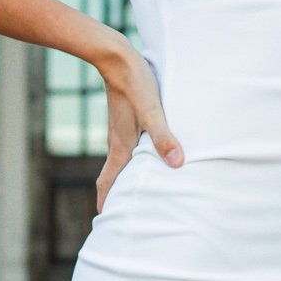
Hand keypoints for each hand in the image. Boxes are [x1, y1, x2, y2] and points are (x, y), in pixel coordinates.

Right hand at [92, 43, 181, 214]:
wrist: (116, 57)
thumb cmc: (135, 83)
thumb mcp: (152, 111)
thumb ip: (164, 137)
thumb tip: (176, 164)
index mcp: (121, 147)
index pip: (108, 183)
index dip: (106, 203)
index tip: (104, 222)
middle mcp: (118, 143)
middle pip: (112, 177)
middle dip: (115, 197)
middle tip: (120, 216)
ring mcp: (120, 132)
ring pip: (120, 163)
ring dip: (124, 180)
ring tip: (135, 193)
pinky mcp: (126, 121)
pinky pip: (127, 149)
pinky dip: (132, 162)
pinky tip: (146, 159)